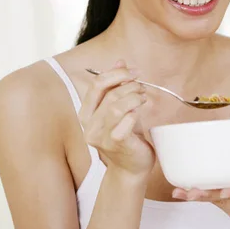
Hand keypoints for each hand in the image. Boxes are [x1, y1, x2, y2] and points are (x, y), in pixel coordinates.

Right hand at [79, 60, 155, 179]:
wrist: (131, 168)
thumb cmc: (126, 136)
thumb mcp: (119, 107)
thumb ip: (116, 85)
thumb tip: (119, 61)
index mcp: (86, 113)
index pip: (96, 85)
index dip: (117, 73)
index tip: (134, 71)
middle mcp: (89, 125)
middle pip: (108, 94)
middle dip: (129, 85)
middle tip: (142, 86)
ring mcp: (101, 136)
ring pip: (116, 106)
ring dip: (133, 97)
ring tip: (143, 97)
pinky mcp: (116, 144)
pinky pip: (125, 121)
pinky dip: (134, 112)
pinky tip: (139, 112)